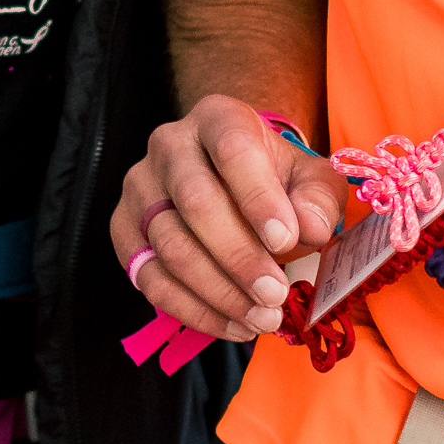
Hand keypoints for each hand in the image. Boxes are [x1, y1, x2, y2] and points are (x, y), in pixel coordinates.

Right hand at [113, 94, 345, 342]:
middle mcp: (169, 145)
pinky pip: (151, 279)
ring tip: (262, 318)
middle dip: (238, 255)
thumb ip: (318, 199)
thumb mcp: (309, 178)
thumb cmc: (274, 178)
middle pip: (195, 201)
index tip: (285, 240)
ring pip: (170, 245)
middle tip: (276, 295)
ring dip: (219, 291)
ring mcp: (140, 189)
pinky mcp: (125, 232)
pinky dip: (195, 310)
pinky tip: (234, 325)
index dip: (257, 196)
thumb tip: (310, 228)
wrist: (232, 181)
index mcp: (217, 118)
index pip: (232, 148)